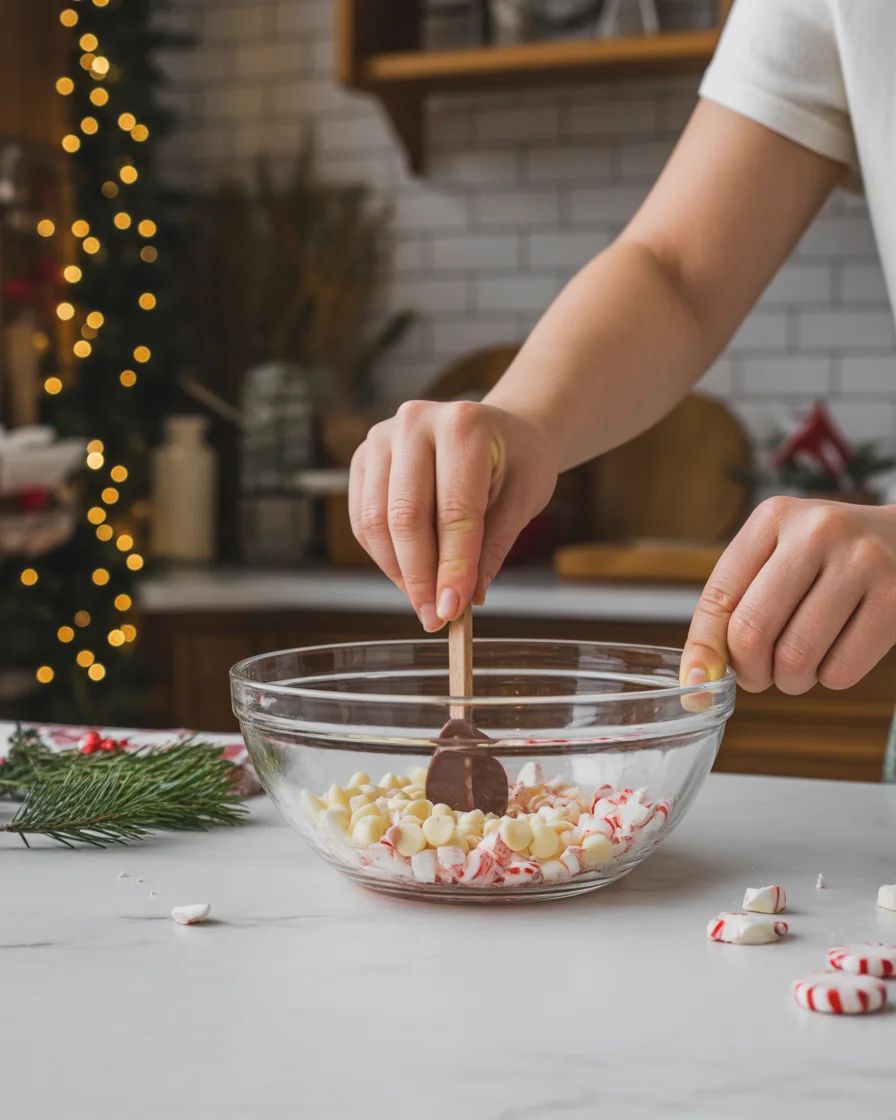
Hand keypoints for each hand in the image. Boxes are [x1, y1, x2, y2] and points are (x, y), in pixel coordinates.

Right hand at [349, 400, 559, 630]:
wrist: (502, 430)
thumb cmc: (518, 460)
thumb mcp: (523, 501)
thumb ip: (491, 549)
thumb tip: (465, 599)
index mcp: (463, 426)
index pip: (453, 511)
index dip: (452, 567)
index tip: (453, 610)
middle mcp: (415, 423)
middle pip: (405, 516)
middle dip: (419, 577)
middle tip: (434, 617)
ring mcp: (382, 437)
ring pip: (375, 521)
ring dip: (397, 571)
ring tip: (424, 599)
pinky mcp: (364, 458)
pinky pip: (363, 518)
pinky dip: (382, 555)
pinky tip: (407, 574)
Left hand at [681, 497, 895, 692]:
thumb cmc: (828, 557)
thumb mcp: (777, 556)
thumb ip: (734, 605)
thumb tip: (697, 676)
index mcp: (774, 517)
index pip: (719, 595)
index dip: (703, 648)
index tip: (697, 681)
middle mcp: (817, 531)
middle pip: (752, 630)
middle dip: (750, 670)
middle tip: (759, 675)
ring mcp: (862, 563)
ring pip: (796, 656)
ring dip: (789, 680)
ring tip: (797, 667)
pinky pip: (842, 670)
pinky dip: (829, 678)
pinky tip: (835, 655)